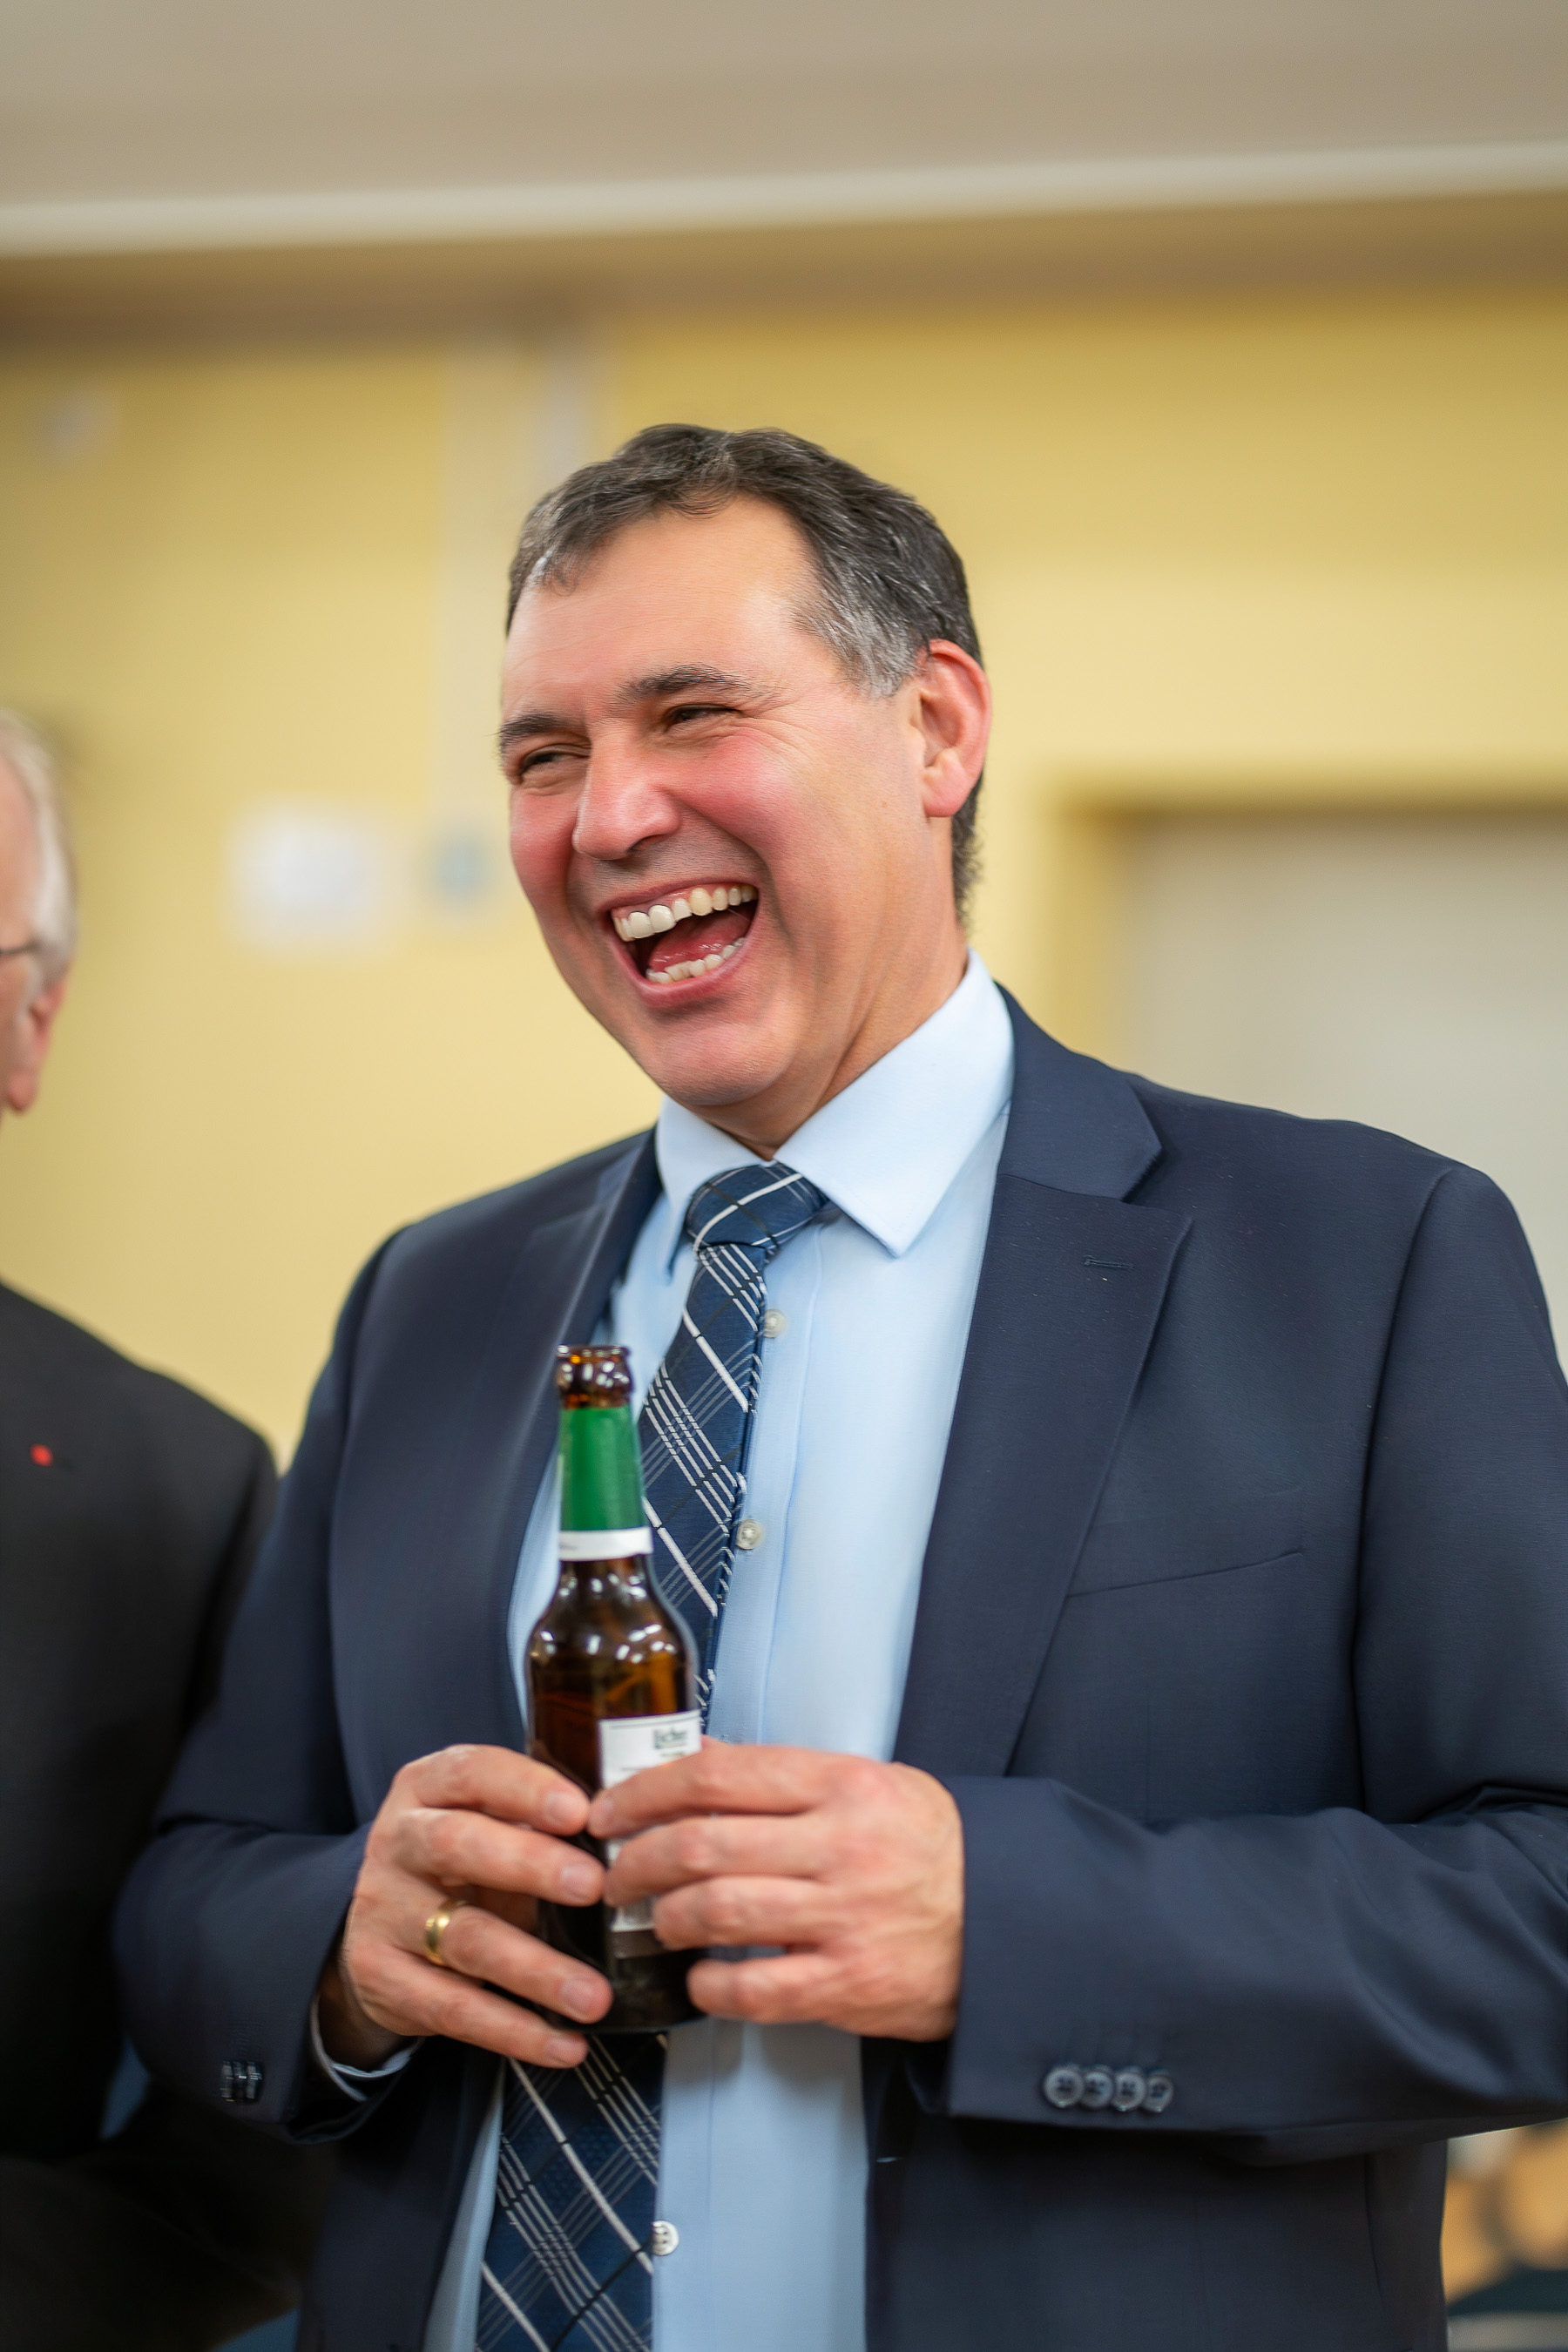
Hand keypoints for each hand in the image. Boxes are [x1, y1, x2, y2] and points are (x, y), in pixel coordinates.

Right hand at [318, 1744, 612, 2072]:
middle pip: (457, 1844)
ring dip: (536, 1970)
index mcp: (428, 1789)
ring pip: (463, 1938)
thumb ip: (540, 1819)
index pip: (471, 1771)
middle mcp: (398, 1842)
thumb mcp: (488, 1823)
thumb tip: (635, 1831)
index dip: (525, 1788)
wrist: (378, 1928)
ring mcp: (385, 1911)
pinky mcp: (382, 1977)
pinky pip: (454, 2009)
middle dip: (531, 1864)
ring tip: (594, 1995)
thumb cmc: (462, 1864)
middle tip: (594, 1886)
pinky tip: (563, 2042)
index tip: (580, 1811)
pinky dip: (514, 2031)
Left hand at [588, 1743, 962, 2039]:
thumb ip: (782, 1776)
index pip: (717, 1776)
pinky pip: (756, 1990)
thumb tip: (698, 1758)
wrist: (1009, 1918)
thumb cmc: (928, 1846)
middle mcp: (839, 1846)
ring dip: (667, 1920)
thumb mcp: (867, 1783)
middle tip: (617, 1875)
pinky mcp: (849, 1984)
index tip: (610, 1811)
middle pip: (702, 1846)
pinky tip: (702, 1977)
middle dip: (638, 1862)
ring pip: (718, 1913)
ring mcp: (843, 1918)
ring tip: (657, 1922)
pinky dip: (712, 1986)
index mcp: (840, 1784)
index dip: (646, 1792)